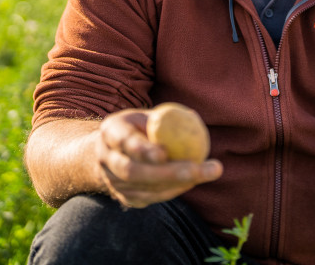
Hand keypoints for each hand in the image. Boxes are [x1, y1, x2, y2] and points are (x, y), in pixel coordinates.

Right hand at [96, 109, 222, 208]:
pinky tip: (194, 180)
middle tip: (197, 170)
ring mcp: (112, 181)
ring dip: (177, 183)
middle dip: (167, 173)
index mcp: (111, 131)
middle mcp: (106, 158)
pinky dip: (173, 190)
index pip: (124, 142)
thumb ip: (168, 118)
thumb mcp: (150, 115)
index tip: (165, 153)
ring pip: (143, 189)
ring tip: (208, 172)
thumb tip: (193, 119)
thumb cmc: (142, 126)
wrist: (117, 149)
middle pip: (133, 171)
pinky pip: (150, 198)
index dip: (143, 150)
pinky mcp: (124, 196)